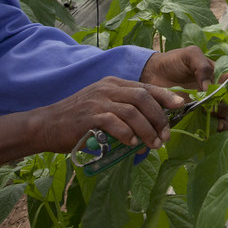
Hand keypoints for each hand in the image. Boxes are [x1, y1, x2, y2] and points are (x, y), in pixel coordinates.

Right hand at [28, 76, 183, 153]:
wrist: (46, 124)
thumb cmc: (77, 119)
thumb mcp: (102, 106)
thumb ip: (123, 111)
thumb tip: (149, 127)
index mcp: (113, 83)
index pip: (145, 87)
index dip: (165, 96)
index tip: (180, 105)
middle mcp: (107, 88)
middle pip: (142, 97)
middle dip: (159, 117)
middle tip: (166, 135)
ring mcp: (98, 101)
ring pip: (132, 111)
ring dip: (147, 130)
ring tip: (153, 144)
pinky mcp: (89, 116)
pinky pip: (115, 123)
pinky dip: (127, 134)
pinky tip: (132, 144)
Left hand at [142, 47, 227, 133]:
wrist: (152, 73)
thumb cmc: (173, 61)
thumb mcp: (190, 55)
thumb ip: (202, 66)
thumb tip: (209, 87)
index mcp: (215, 74)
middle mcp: (213, 91)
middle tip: (218, 106)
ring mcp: (205, 104)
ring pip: (223, 115)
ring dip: (224, 119)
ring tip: (218, 122)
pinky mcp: (195, 115)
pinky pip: (209, 124)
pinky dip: (215, 128)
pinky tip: (213, 128)